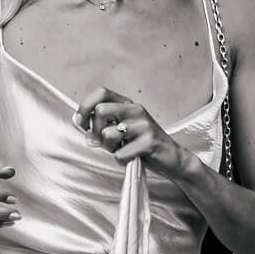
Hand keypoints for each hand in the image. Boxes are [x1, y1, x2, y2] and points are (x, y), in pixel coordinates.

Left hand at [73, 87, 193, 177]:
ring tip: (122, 150)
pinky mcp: (149, 142)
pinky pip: (120, 153)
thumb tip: (81, 125)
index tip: (81, 123)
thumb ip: (101, 127)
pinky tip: (132, 158)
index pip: (101, 93)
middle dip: (94, 131)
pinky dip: (121, 160)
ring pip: (108, 133)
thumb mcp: (119, 133)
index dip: (85, 107)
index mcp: (127, 105)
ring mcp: (144, 125)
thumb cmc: (141, 146)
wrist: (172, 159)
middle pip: (100, 111)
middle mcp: (136, 110)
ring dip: (109, 148)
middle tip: (102, 143)